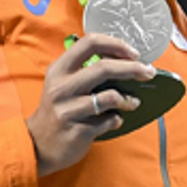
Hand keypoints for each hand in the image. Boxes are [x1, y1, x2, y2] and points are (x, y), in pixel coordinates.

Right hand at [26, 34, 153, 175]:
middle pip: (104, 68)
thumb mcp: (62, 83)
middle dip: (133, 68)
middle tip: (148, 72)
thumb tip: (123, 61)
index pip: (89, 42)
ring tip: (133, 102)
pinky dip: (117, 119)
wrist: (38, 144)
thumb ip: (85, 70)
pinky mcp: (77, 130)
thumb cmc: (57, 110)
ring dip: (128, 99)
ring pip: (110, 97)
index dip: (116, 44)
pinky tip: (115, 120)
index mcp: (59, 69)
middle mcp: (61, 87)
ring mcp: (68, 109)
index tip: (133, 53)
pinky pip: (108, 121)